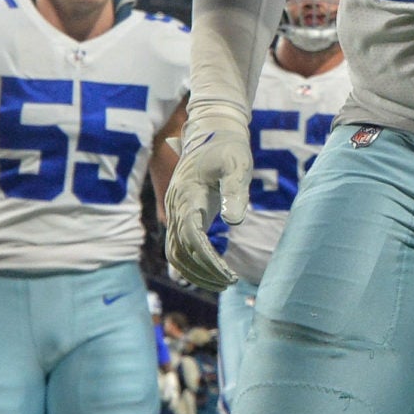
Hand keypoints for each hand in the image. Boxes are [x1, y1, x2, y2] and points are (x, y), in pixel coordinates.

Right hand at [165, 107, 252, 292]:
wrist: (212, 129)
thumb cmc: (229, 147)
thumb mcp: (238, 164)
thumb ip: (236, 191)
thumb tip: (234, 222)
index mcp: (188, 193)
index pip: (190, 234)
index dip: (206, 257)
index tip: (226, 273)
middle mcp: (176, 204)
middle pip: (179, 249)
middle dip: (202, 271)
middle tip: (228, 283)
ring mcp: (175, 209)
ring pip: (175, 252)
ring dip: (195, 271)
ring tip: (222, 283)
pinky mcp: (181, 213)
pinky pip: (177, 245)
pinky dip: (190, 264)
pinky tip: (210, 273)